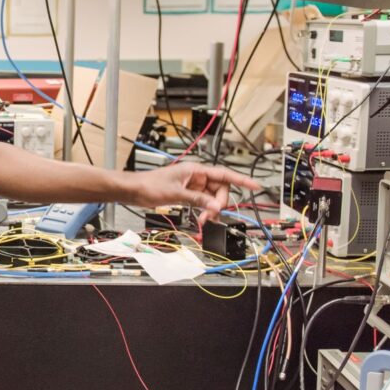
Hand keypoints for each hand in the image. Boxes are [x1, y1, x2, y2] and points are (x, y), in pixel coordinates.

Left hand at [126, 162, 259, 226]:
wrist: (134, 191)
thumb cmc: (149, 185)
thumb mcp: (175, 193)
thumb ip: (197, 199)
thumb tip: (214, 205)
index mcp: (195, 170)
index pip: (223, 174)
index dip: (241, 179)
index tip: (255, 185)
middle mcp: (196, 176)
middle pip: (220, 189)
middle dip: (219, 202)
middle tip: (212, 214)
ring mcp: (192, 186)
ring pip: (212, 198)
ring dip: (211, 209)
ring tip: (203, 219)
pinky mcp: (187, 194)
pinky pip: (203, 202)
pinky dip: (204, 210)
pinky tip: (200, 218)